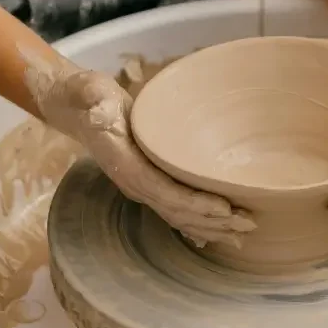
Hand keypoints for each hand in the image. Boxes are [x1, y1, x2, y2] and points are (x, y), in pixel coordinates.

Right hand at [25, 55, 255, 247]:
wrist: (79, 109)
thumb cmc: (89, 98)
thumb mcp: (91, 93)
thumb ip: (96, 102)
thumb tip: (99, 113)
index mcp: (126, 166)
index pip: (165, 192)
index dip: (195, 204)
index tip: (225, 208)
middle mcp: (135, 184)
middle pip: (177, 212)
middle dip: (212, 222)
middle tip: (248, 225)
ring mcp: (142, 186)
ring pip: (178, 215)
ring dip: (210, 227)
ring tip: (241, 234)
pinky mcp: (149, 181)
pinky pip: (174, 208)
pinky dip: (196, 222)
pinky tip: (215, 233)